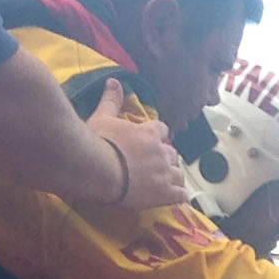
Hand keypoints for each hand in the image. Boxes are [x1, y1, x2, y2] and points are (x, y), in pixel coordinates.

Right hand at [86, 81, 186, 208]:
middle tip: (155, 164)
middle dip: (166, 157)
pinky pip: (180, 195)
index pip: (161, 129)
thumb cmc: (98, 142)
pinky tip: (178, 198)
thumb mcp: (102, 118)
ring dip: (173, 176)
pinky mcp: (163, 194)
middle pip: (172, 153)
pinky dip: (180, 196)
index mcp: (148, 133)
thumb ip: (111, 100)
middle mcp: (161, 152)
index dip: (157, 134)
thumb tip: (113, 80)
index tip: (151, 139)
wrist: (99, 169)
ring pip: (179, 173)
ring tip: (166, 181)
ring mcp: (164, 174)